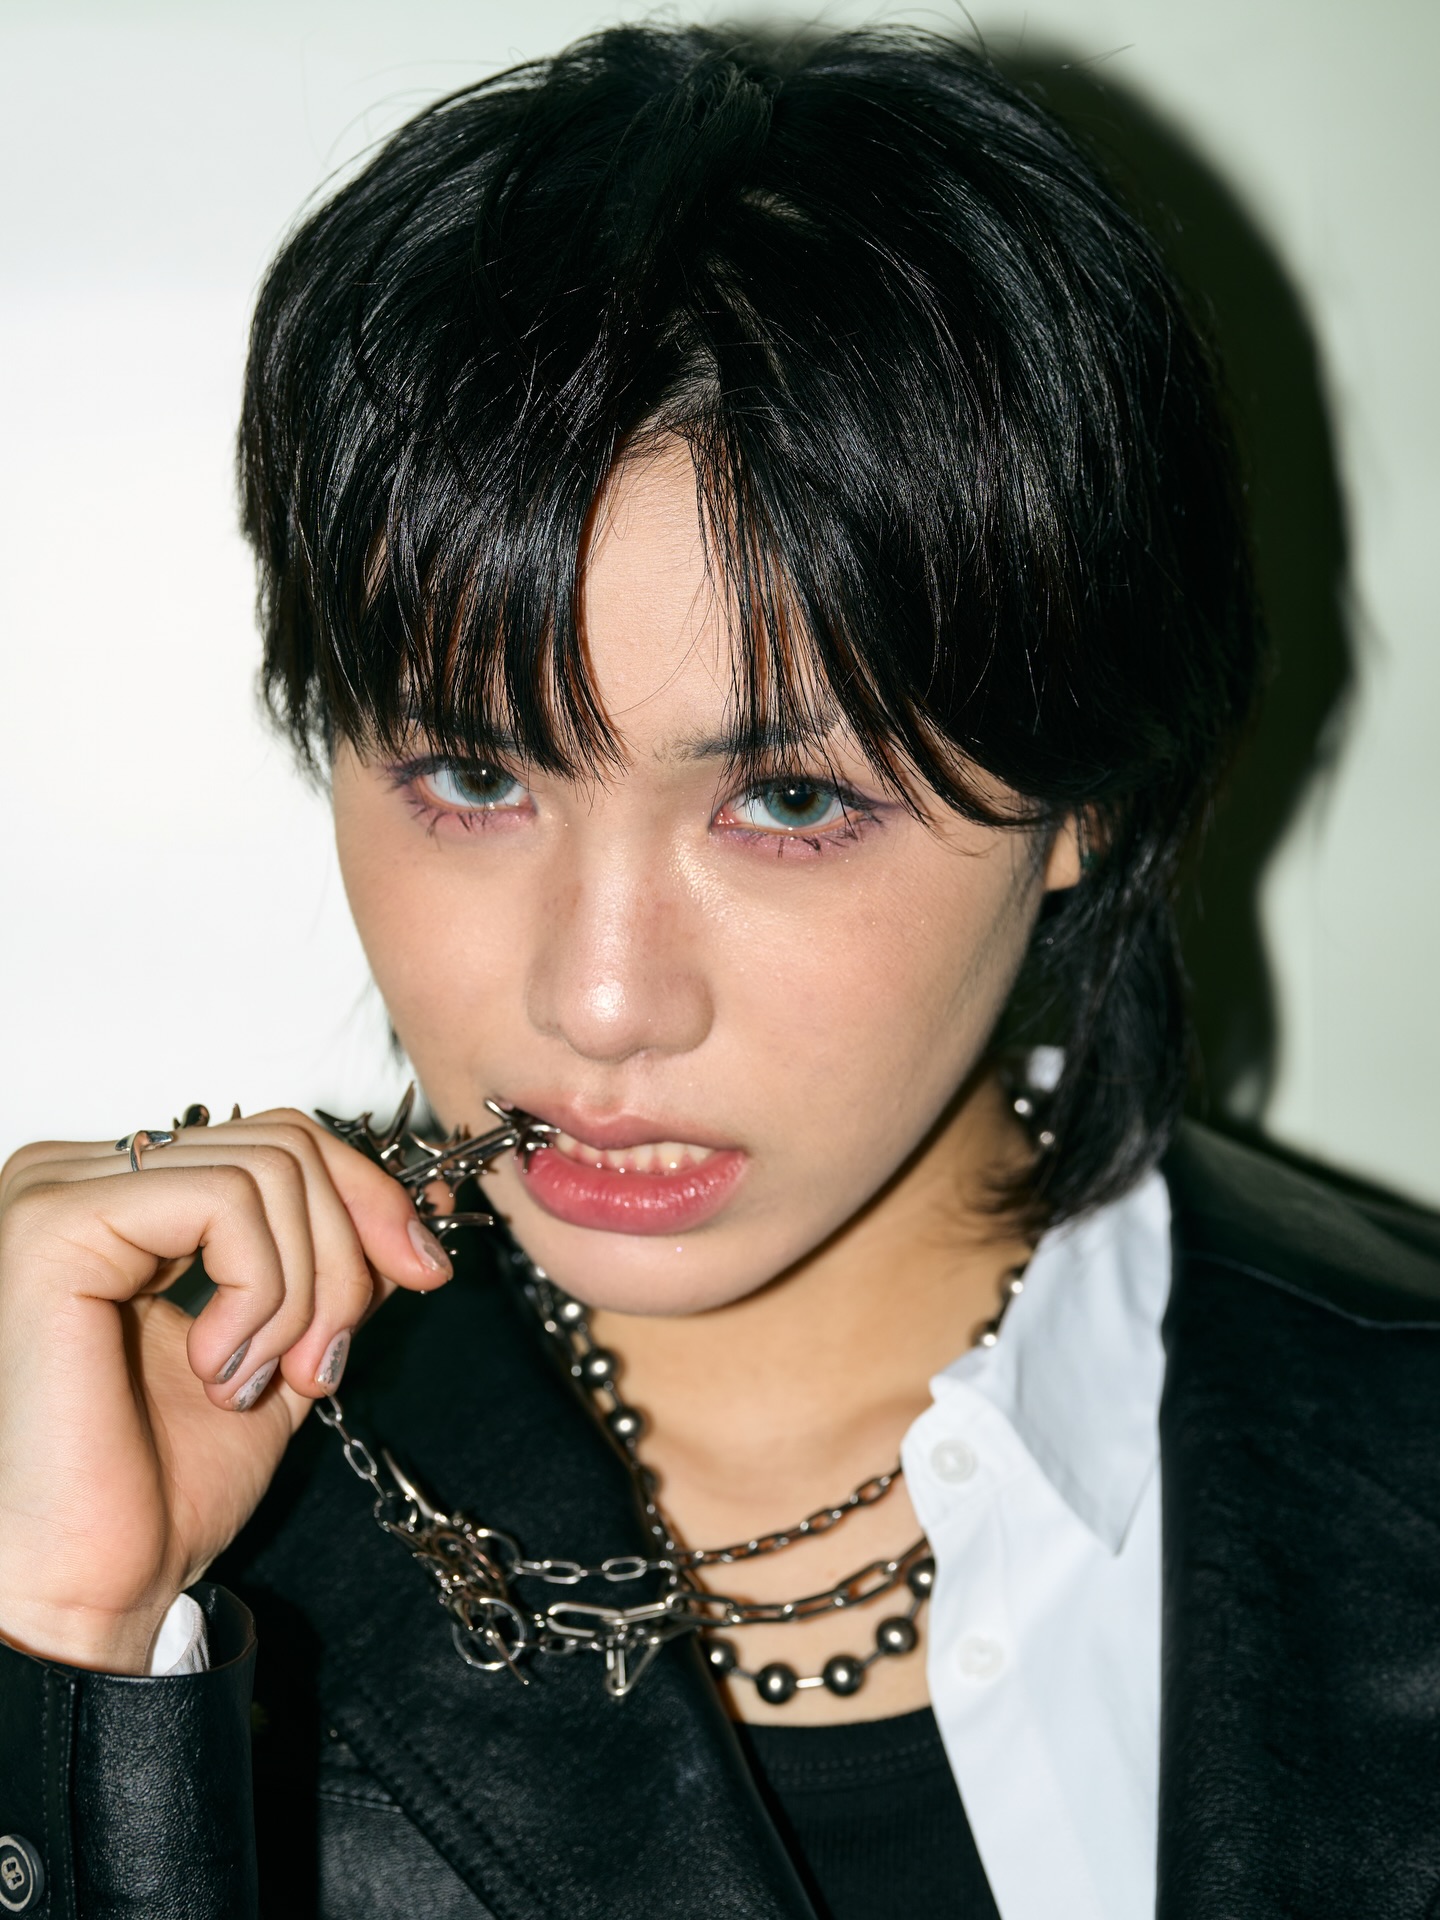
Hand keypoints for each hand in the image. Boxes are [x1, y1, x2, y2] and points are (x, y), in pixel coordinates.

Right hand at [0, 1108, 452, 1673]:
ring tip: (258, 1381)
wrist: (93, 1584)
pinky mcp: (56, 1225)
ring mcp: (59, 1192)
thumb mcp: (286, 1347)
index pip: (278, 1140)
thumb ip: (338, 1268)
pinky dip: (260, 1290)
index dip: (367, 1197)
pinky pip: (225, 1202)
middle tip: (323, 1362)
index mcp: (125, 1200)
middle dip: (345, 1253)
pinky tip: (216, 1369)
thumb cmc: (160, 1487)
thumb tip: (427, 1204)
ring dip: (301, 1293)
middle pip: (283, 1144)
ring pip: (269, 1170)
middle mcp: (80, 1177)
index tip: (423, 1271)